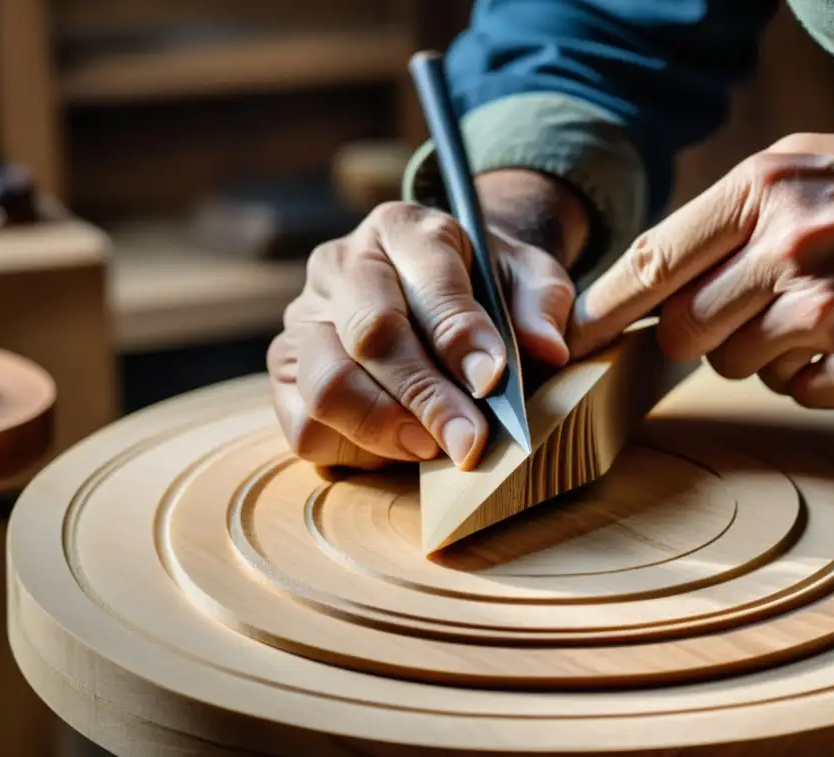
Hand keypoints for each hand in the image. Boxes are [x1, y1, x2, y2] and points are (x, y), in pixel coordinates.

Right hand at [268, 171, 586, 469]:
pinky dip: (351, 450)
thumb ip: (543, 303)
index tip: (493, 382)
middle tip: (469, 443)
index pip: (428, 283)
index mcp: (404, 228)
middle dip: (427, 398)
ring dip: (386, 430)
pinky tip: (394, 447)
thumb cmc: (485, 288)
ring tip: (432, 447)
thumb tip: (547, 347)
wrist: (435, 291)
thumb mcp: (527, 278)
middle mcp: (341, 264)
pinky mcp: (285, 368)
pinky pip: (303, 426)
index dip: (460, 337)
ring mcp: (304, 317)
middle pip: (372, 336)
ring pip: (328, 387)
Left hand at [567, 133, 833, 407]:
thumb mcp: (816, 172)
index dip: (604, 309)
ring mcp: (827, 306)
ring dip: (763, 352)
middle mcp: (791, 241)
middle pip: (683, 327)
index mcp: (769, 185)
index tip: (574, 338)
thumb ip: (732, 220)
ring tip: (825, 311)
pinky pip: (791, 392)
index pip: (653, 261)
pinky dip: (812, 376)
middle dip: (705, 332)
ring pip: (733, 364)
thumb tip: (652, 278)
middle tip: (757, 310)